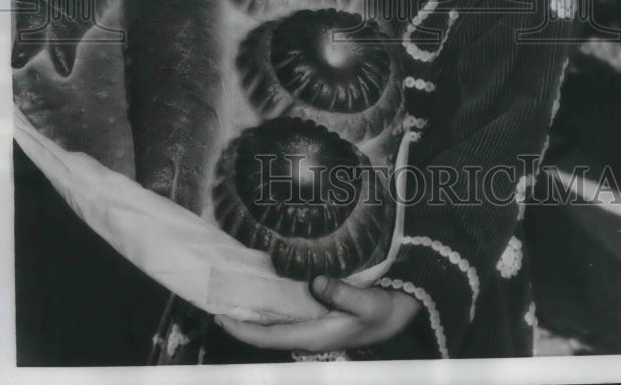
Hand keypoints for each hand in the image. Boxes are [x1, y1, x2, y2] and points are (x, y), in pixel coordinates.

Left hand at [215, 275, 421, 351]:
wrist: (404, 316)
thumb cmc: (387, 312)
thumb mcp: (370, 303)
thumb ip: (343, 294)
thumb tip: (315, 281)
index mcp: (315, 336)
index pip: (268, 338)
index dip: (241, 329)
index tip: (219, 314)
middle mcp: (308, 334)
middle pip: (265, 331)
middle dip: (240, 318)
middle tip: (216, 295)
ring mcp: (312, 326)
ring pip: (274, 322)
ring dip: (253, 310)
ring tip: (232, 287)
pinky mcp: (319, 315)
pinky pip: (286, 312)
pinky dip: (270, 302)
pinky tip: (263, 285)